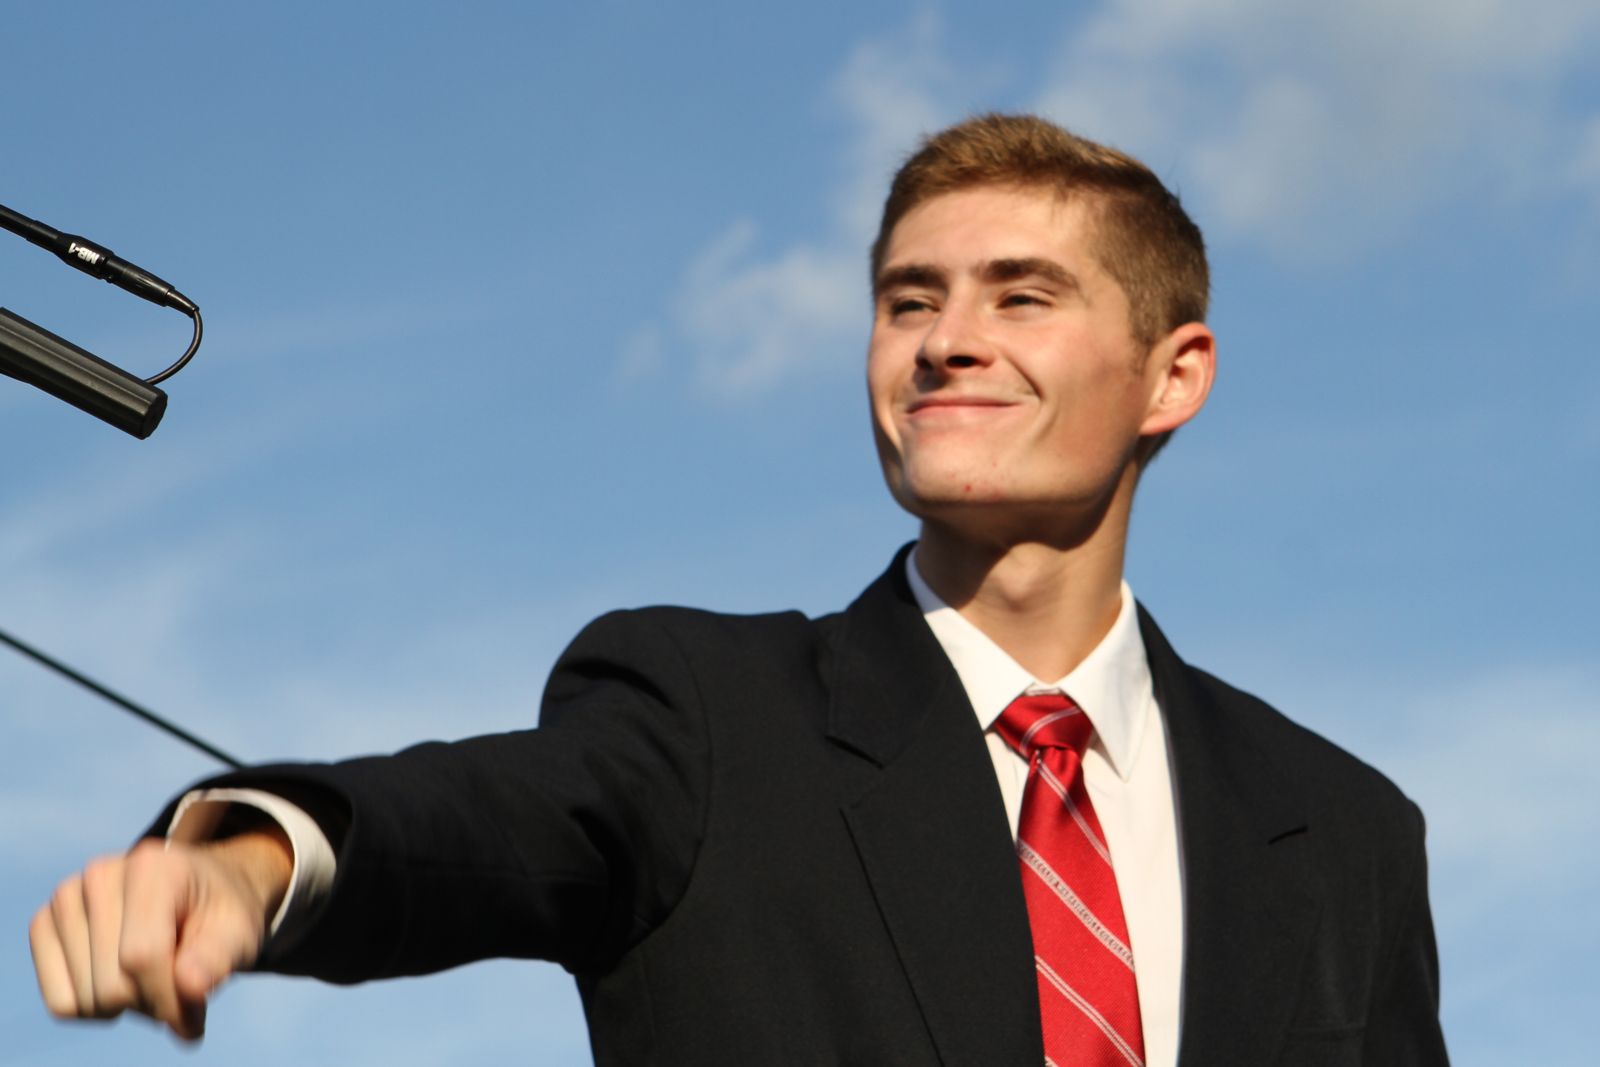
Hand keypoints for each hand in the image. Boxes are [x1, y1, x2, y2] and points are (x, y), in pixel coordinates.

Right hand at [28, 828, 292, 1040]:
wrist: (196, 891)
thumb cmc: (219, 914)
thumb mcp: (239, 933)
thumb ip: (218, 960)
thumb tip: (189, 987)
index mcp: (153, 866)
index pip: (142, 956)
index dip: (169, 1000)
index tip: (194, 1019)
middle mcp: (100, 874)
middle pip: (112, 984)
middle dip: (152, 1004)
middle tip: (178, 987)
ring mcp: (67, 897)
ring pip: (85, 999)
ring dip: (126, 1007)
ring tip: (154, 977)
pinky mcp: (44, 924)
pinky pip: (61, 1002)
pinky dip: (93, 1008)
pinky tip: (121, 980)